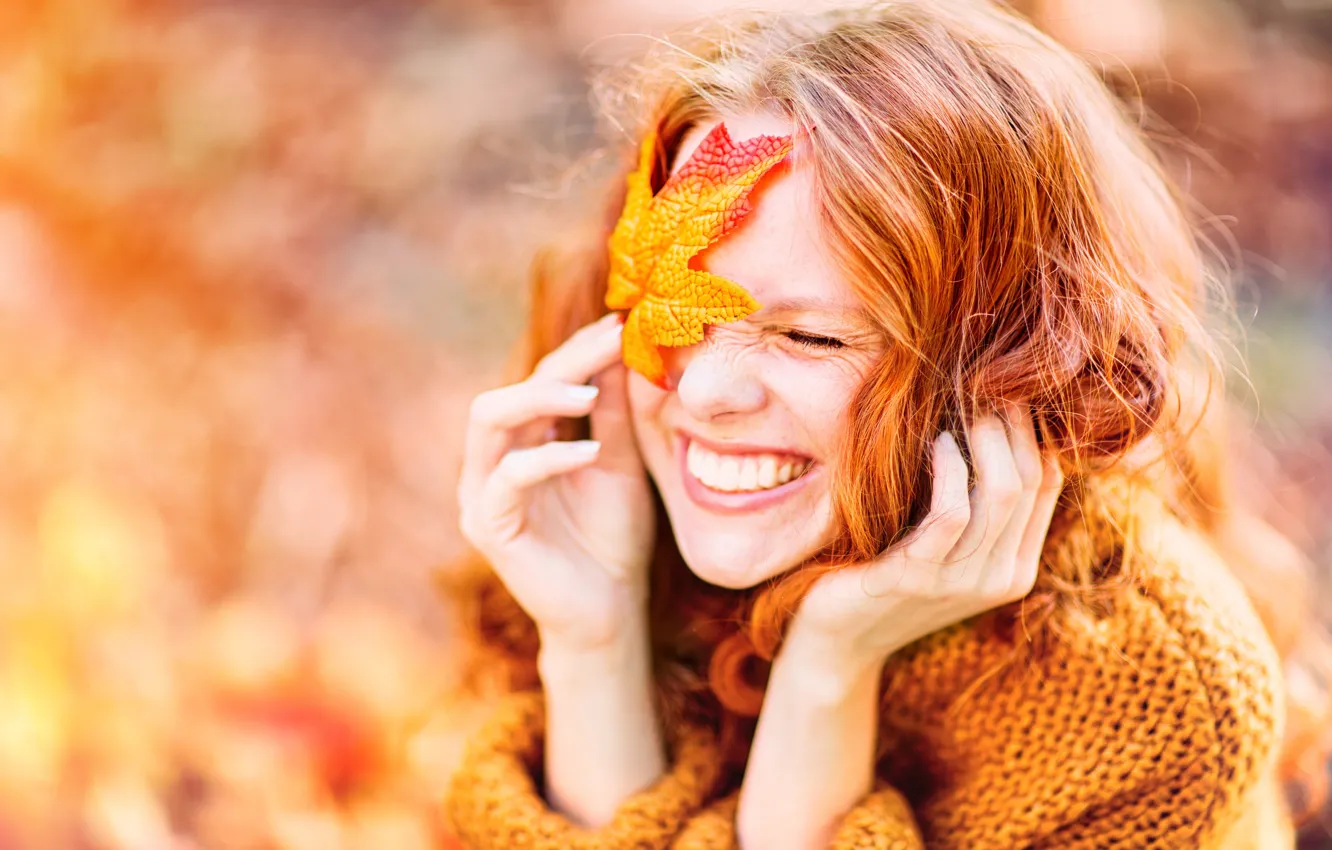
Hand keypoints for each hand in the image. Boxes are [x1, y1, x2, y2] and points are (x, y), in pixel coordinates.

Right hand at [457, 313, 655, 651]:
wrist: (610, 612)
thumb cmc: (613, 539)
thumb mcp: (619, 463)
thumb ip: (613, 412)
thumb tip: (620, 345)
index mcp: (521, 444)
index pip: (539, 381)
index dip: (577, 350)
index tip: (620, 324)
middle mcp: (492, 463)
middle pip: (508, 390)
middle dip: (557, 363)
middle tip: (608, 344)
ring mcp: (482, 494)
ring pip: (488, 422)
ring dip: (538, 398)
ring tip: (589, 392)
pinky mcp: (488, 528)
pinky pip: (506, 480)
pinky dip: (545, 459)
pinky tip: (587, 452)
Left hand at [787, 401, 1063, 671]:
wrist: (834, 639)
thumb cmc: (883, 571)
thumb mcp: (941, 540)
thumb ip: (972, 499)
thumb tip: (990, 418)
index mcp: (1015, 567)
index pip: (1047, 481)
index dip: (1031, 426)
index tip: (1002, 385)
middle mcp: (1001, 578)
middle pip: (1030, 480)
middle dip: (1011, 422)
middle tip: (982, 381)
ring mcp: (962, 582)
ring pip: (1002, 492)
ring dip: (984, 436)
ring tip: (961, 402)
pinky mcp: (916, 578)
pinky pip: (952, 513)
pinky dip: (949, 468)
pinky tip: (936, 442)